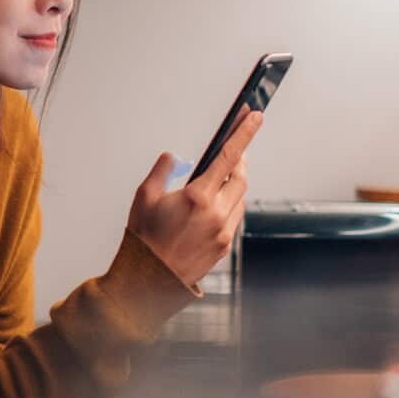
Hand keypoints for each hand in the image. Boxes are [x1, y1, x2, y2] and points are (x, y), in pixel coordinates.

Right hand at [125, 110, 261, 285]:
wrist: (149, 280)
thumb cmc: (144, 239)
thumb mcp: (144, 196)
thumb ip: (162, 170)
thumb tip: (173, 157)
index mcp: (197, 197)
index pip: (228, 156)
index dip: (244, 133)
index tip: (254, 117)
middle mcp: (216, 214)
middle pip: (241, 176)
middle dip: (239, 159)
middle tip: (235, 149)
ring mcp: (224, 232)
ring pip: (240, 198)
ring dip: (233, 184)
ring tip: (218, 179)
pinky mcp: (225, 246)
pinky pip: (235, 217)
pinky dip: (229, 205)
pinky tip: (214, 205)